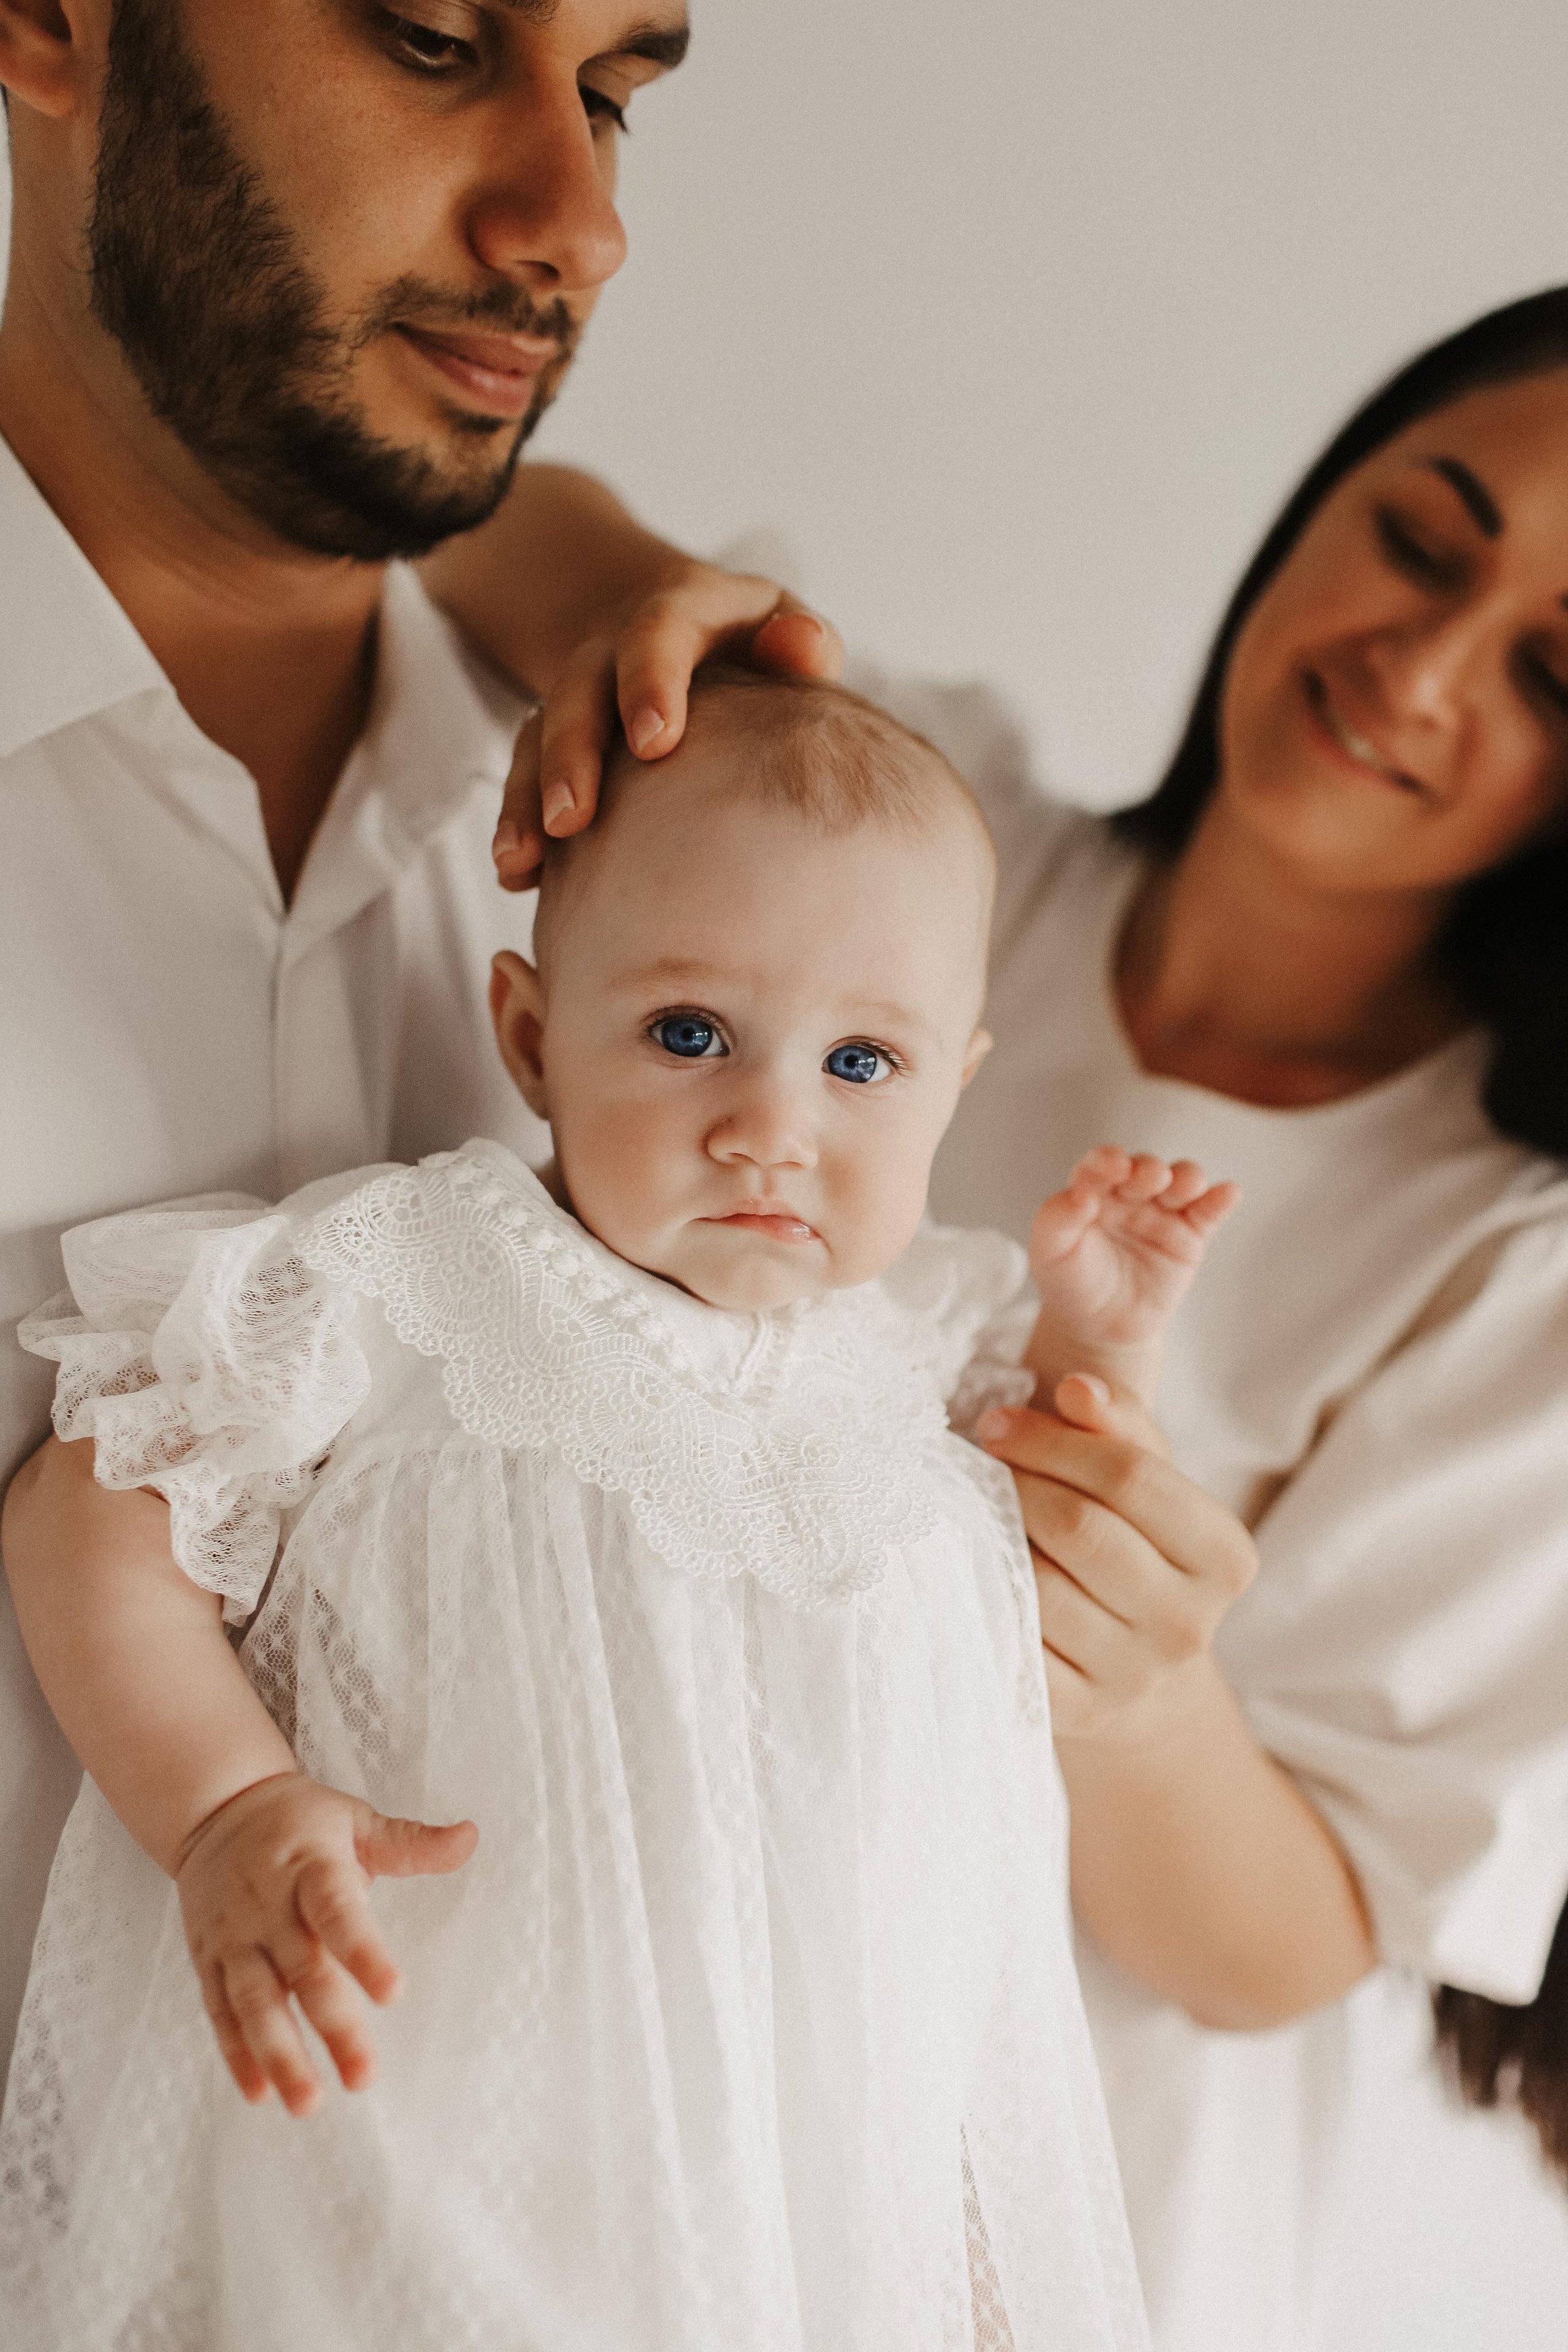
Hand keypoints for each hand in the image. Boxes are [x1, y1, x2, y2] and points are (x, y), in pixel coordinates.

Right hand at [176, 1772, 477, 2116]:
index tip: (394, 1994)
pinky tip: (259, 2092)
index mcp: (312, 1869)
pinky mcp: (210, 1961)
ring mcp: (235, 1938)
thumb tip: (470, 1838)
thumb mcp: (356, 1819)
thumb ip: (410, 1842)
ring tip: (307, 2103)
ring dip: (279, 2056)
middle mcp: (269, 1908)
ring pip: (256, 2003)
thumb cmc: (302, 1820)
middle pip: (303, 1971)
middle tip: (364, 2078)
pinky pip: (221, 2012)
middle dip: (333, 2028)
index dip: (364, 1953)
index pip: (338, 1913)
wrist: (216, 1809)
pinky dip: (236, 2054)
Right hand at [492, 565, 842, 886]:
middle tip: (569, 819)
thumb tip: (802, 644)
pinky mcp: (556, 735)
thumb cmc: (758, 642)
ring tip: (518, 860)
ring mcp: (578, 691)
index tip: (654, 743)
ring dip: (526, 799)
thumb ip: (802, 642)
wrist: (684, 622)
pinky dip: (518, 822)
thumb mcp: (783, 625)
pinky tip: (516, 876)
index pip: (659, 633)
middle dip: (570, 755)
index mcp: (682, 610)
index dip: (650, 681)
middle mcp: (614, 646)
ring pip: (539, 736)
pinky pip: (526, 774)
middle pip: (580, 690)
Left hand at [977, 1374, 1255, 1740]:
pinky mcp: (1076, 1713)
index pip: (1132, 1477)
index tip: (1000, 1422)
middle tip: (981, 1459)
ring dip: (994, 1538)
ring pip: (1040, 1586)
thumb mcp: (1149, 1486)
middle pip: (1081, 1528)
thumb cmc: (1136, 1553)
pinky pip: (1013, 1641)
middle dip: (1018, 1481)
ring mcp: (1133, 1676)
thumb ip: (1121, 1428)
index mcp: (1224, 1557)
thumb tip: (1078, 1387)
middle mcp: (1189, 1625)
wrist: (1139, 1680)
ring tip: (975, 1510)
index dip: (1054, 1441)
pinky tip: (971, 1568)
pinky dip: (983, 1597)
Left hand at [1029, 1147, 1238, 1351]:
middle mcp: (1129, 1193)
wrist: (1099, 1327)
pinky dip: (1221, 1199)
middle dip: (1149, 1169)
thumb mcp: (1050, 1253)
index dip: (1108, 1160)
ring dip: (1186, 1177)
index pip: (1100, 1164)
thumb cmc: (1071, 1282)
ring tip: (1186, 1186)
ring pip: (1181, 1182)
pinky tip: (1229, 1192)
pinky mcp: (1190, 1235)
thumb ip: (1057, 1220)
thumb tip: (1079, 1194)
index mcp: (1092, 1190)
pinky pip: (1208, 1213)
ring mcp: (1162, 1212)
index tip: (1113, 1167)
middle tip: (1151, 1179)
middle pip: (1145, 1168)